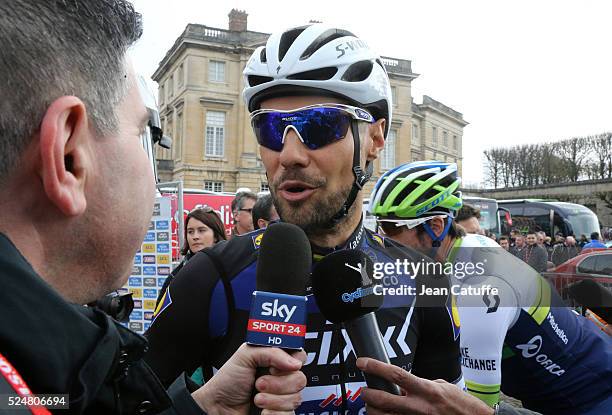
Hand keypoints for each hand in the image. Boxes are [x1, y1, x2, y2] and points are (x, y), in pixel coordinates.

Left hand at [192, 343, 306, 414]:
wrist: (217, 408)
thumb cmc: (227, 382)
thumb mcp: (245, 356)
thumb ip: (271, 352)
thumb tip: (295, 362)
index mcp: (275, 360)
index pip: (299, 356)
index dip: (292, 361)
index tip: (274, 366)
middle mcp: (281, 377)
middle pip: (300, 378)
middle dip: (278, 383)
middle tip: (259, 383)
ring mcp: (282, 397)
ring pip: (296, 397)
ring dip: (273, 399)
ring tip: (257, 398)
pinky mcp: (280, 412)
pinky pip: (290, 413)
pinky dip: (273, 413)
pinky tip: (262, 410)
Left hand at [356, 358, 492, 414]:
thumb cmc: (462, 406)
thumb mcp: (443, 386)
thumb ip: (422, 384)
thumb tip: (404, 384)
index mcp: (427, 390)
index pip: (396, 375)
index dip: (376, 367)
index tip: (363, 362)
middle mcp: (420, 407)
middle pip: (384, 399)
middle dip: (368, 394)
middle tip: (364, 390)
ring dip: (374, 410)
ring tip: (373, 405)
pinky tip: (387, 413)